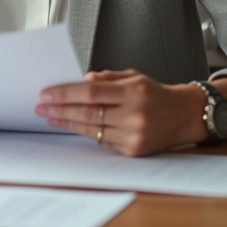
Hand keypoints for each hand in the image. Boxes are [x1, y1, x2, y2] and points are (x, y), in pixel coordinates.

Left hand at [36, 69, 207, 156]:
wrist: (184, 116)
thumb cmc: (156, 94)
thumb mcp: (133, 76)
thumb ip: (106, 79)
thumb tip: (80, 81)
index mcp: (134, 91)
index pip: (90, 92)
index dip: (65, 93)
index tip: (47, 93)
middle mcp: (134, 114)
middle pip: (87, 112)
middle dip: (60, 109)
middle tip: (42, 106)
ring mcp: (134, 135)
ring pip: (91, 129)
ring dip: (67, 123)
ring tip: (51, 117)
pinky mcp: (133, 151)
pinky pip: (101, 141)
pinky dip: (85, 132)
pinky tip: (72, 125)